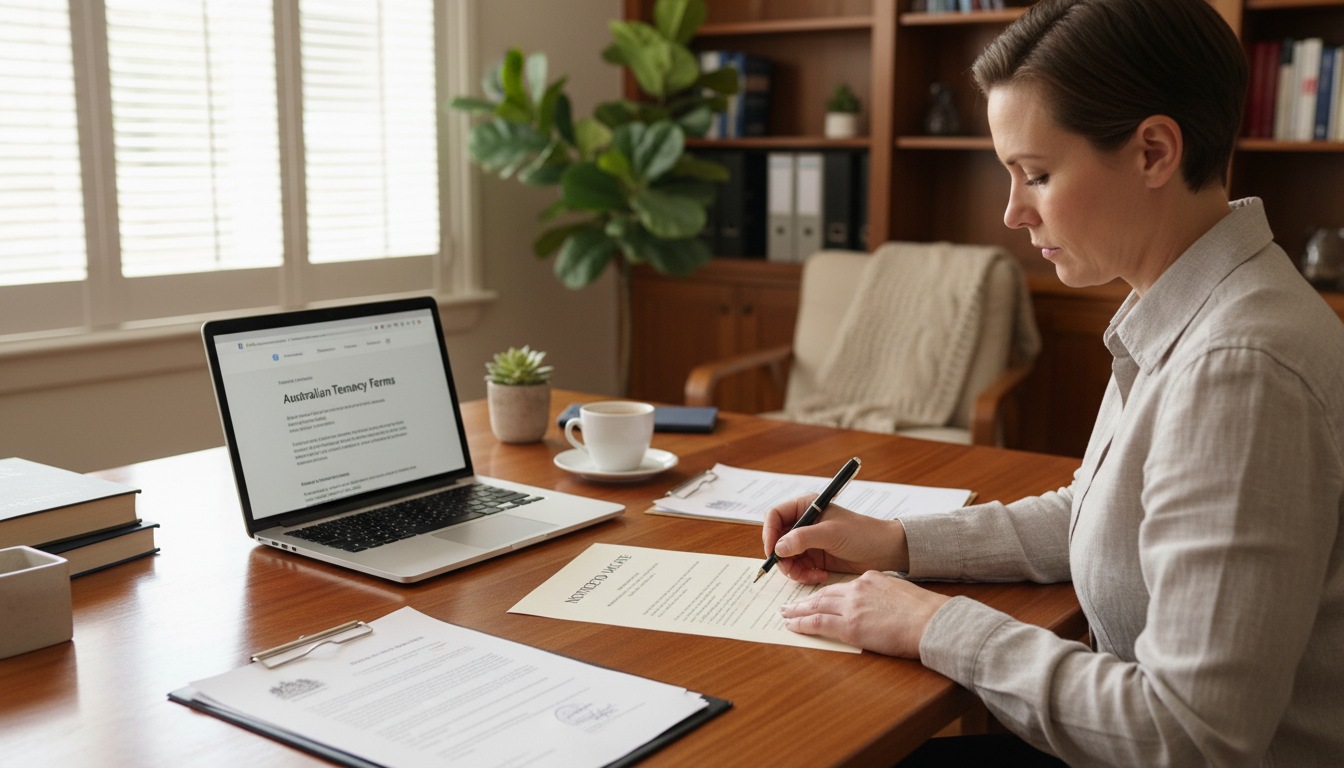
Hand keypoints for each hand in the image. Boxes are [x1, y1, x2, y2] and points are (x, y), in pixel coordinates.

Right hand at [763, 494, 909, 583]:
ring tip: (811, 574)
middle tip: (791, 569)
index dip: (769, 533)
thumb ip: (803, 538)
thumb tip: (779, 547)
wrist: (885, 551)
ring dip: (794, 569)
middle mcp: (804, 523)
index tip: (772, 551)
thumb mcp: (831, 533)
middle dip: (782, 557)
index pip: (775, 516)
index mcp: (806, 506)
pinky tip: (820, 575)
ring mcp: (808, 541)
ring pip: (786, 557)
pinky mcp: (815, 557)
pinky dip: (804, 574)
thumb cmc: (863, 533)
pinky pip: (798, 568)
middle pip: (777, 540)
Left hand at [779, 571, 950, 657]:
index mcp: (871, 579)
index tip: (818, 598)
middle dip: (806, 600)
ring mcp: (852, 607)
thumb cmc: (925, 612)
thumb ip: (884, 595)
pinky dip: (802, 624)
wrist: (932, 621)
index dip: (827, 593)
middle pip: (824, 593)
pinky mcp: (850, 626)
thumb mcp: (901, 592)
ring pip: (817, 606)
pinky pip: (818, 623)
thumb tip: (879, 605)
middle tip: (791, 603)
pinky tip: (792, 625)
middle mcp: (858, 589)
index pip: (842, 587)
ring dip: (798, 610)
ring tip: (786, 613)